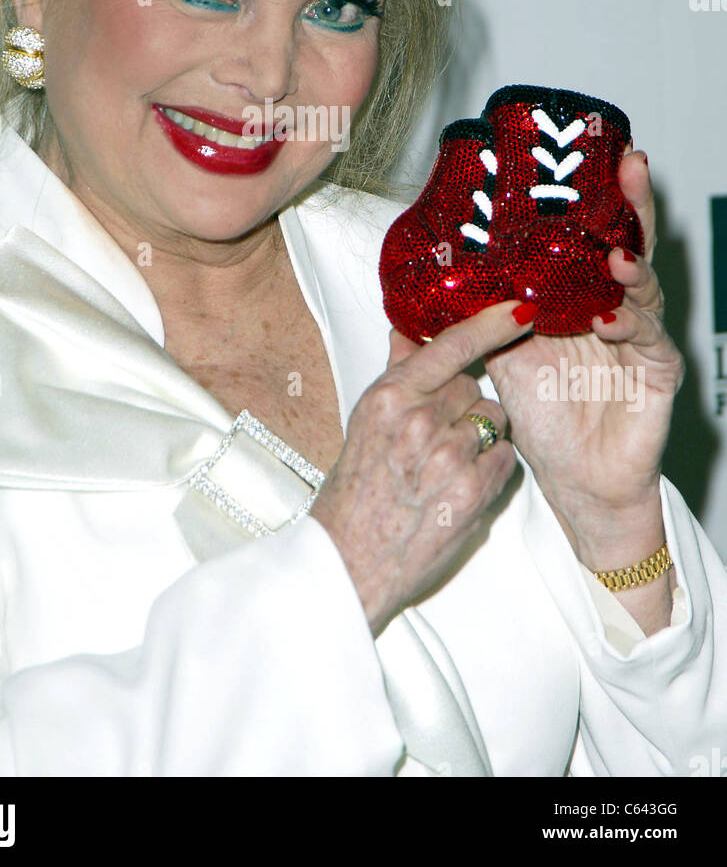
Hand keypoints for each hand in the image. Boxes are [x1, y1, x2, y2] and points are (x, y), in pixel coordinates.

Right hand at [310, 299, 534, 637]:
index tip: (519, 309)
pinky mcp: (473, 492)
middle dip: (465, 405)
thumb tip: (409, 331)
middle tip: (438, 435)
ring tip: (448, 464)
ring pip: (495, 422)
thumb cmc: (356, 491)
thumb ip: (396, 375)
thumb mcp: (365, 422)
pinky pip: (506, 459)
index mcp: (390, 397)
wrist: (350, 560)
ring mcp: (448, 456)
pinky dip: (492, 469)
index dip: (490, 323)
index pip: (452, 345)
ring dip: (482, 438)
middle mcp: (419, 421)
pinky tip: (462, 485)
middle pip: (475, 387)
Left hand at [482, 150, 684, 564]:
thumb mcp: (499, 356)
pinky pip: (649, 342)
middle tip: (631, 165)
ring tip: (615, 254)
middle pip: (627, 243)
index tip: (591, 154)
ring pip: (644, 288)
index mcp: (577, 294)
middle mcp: (614, 305)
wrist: (574, 479)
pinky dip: (631, 327)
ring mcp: (640, 336)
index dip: (592, 196)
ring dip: (630, 267)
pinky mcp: (657, 372)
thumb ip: (475, 319)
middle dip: (631, 203)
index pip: (587, 234)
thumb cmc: (543, 414)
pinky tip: (611, 318)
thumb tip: (417, 292)